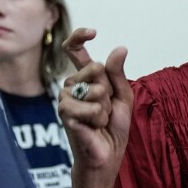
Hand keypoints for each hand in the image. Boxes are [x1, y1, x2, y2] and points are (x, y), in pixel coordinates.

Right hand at [58, 28, 132, 182]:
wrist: (107, 154)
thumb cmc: (113, 127)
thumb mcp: (123, 96)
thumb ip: (118, 73)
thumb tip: (120, 48)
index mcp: (84, 78)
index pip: (74, 50)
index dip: (79, 37)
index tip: (92, 33)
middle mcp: (71, 85)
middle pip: (95, 68)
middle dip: (109, 90)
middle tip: (106, 108)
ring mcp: (65, 98)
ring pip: (96, 89)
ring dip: (106, 108)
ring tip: (99, 120)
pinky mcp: (64, 113)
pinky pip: (91, 106)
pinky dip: (99, 118)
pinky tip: (93, 127)